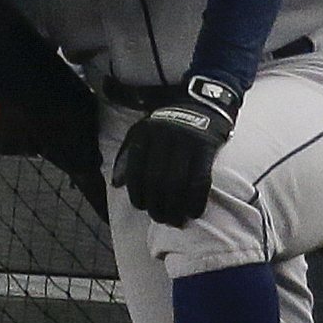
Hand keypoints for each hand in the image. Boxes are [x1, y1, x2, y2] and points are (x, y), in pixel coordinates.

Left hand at [112, 74, 243, 226]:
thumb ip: (126, 155)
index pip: (135, 168)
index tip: (140, 206)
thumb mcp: (141, 131)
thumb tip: (116, 184)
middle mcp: (163, 136)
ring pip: (176, 182)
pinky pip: (200, 179)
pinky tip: (194, 212)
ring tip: (175, 220)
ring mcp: (186, 141)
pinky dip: (196, 199)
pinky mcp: (206, 148)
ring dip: (175, 206)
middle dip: (156, 204)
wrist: (203, 102)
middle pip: (156, 178)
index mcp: (143, 133)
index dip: (136, 192)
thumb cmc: (167, 124)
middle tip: (159, 218)